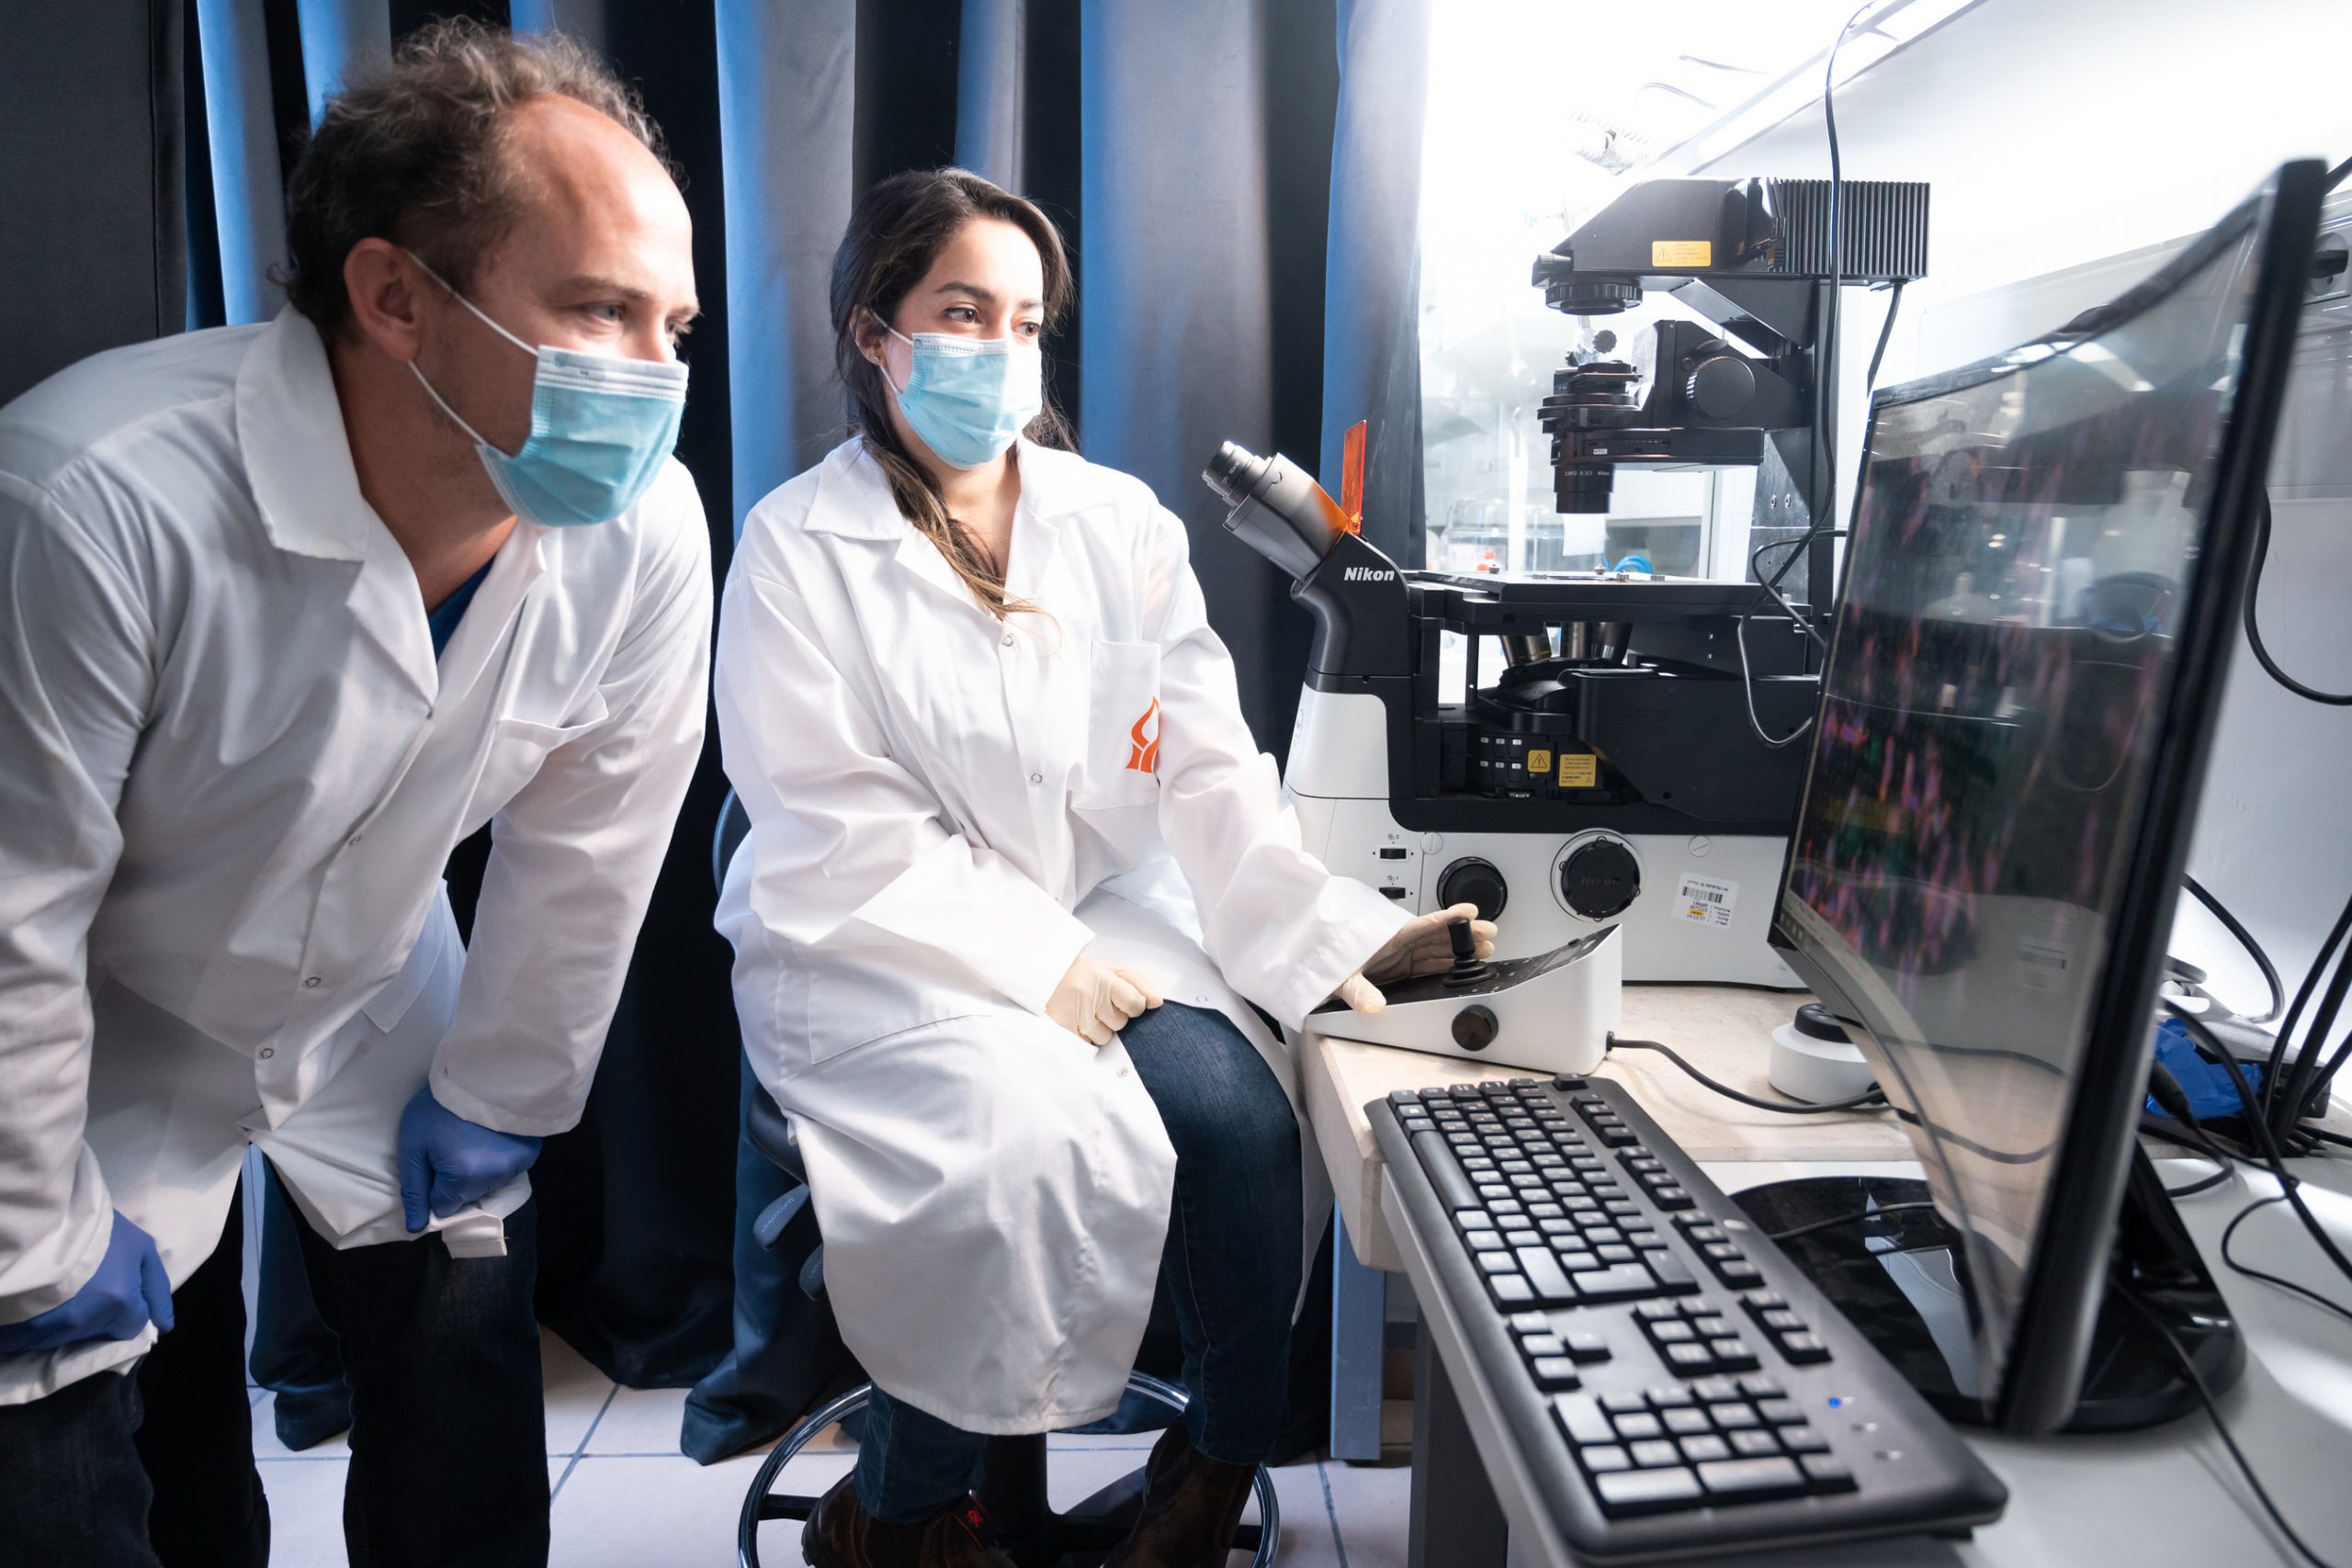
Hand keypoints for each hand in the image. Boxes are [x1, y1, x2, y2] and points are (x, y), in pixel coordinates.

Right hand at [0, 1210, 172, 1354]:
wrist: (44, 1218)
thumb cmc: (97, 1228)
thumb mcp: (140, 1249)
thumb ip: (156, 1289)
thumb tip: (163, 1326)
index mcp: (119, 1302)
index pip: (131, 1329)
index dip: (126, 1314)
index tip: (115, 1299)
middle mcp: (86, 1321)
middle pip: (98, 1335)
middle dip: (96, 1320)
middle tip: (87, 1291)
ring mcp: (51, 1327)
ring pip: (66, 1338)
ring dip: (67, 1323)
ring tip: (62, 1294)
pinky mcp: (20, 1330)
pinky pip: (33, 1341)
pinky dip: (38, 1328)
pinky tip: (39, 1305)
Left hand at [397, 1084, 543, 1233]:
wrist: (482, 1070)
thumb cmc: (439, 1107)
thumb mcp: (414, 1145)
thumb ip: (414, 1189)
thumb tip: (415, 1228)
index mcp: (463, 1180)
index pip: (442, 1207)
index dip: (433, 1185)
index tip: (432, 1160)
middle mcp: (494, 1178)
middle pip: (466, 1196)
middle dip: (455, 1179)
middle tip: (450, 1144)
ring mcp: (516, 1166)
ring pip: (487, 1183)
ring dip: (477, 1169)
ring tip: (471, 1137)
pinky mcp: (530, 1153)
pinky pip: (507, 1169)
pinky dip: (497, 1158)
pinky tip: (491, 1137)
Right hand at [1046, 957, 1163, 1045]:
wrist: (1041, 979)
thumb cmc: (1082, 976)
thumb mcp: (1110, 970)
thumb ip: (1138, 983)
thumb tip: (1157, 1003)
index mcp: (1101, 975)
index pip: (1135, 1002)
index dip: (1133, 1006)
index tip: (1121, 1000)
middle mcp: (1087, 993)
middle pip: (1121, 1023)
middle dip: (1113, 1017)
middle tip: (1096, 1004)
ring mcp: (1073, 1014)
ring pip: (1105, 1038)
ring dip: (1098, 1030)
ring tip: (1083, 1013)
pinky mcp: (1062, 1031)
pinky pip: (1089, 1046)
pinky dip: (1085, 1039)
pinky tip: (1075, 1023)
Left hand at [1330, 904, 1498, 1012]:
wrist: (1309, 967)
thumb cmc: (1323, 961)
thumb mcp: (1339, 976)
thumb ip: (1357, 990)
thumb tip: (1373, 1005)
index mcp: (1388, 937)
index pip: (1425, 925)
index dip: (1449, 918)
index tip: (1470, 912)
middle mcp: (1398, 944)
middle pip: (1439, 936)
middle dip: (1465, 934)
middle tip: (1489, 934)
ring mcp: (1401, 955)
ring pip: (1438, 948)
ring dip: (1461, 948)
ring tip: (1486, 948)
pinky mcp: (1400, 968)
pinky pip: (1430, 963)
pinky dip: (1449, 964)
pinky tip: (1463, 966)